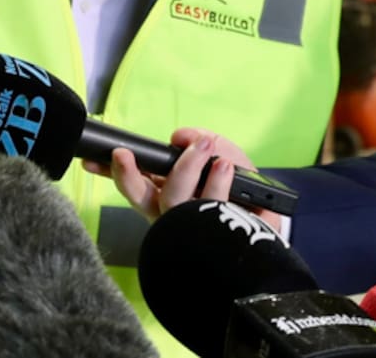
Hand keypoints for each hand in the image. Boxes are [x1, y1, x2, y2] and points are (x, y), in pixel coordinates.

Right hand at [82, 127, 283, 232]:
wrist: (266, 230)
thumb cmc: (235, 191)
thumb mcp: (220, 156)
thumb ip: (198, 142)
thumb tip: (181, 137)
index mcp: (164, 197)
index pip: (131, 184)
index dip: (117, 171)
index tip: (109, 155)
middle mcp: (171, 216)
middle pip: (141, 199)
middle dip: (133, 175)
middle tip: (139, 152)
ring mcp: (191, 228)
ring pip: (175, 202)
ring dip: (188, 169)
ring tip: (208, 148)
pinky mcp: (218, 237)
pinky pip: (212, 211)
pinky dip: (218, 183)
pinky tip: (226, 168)